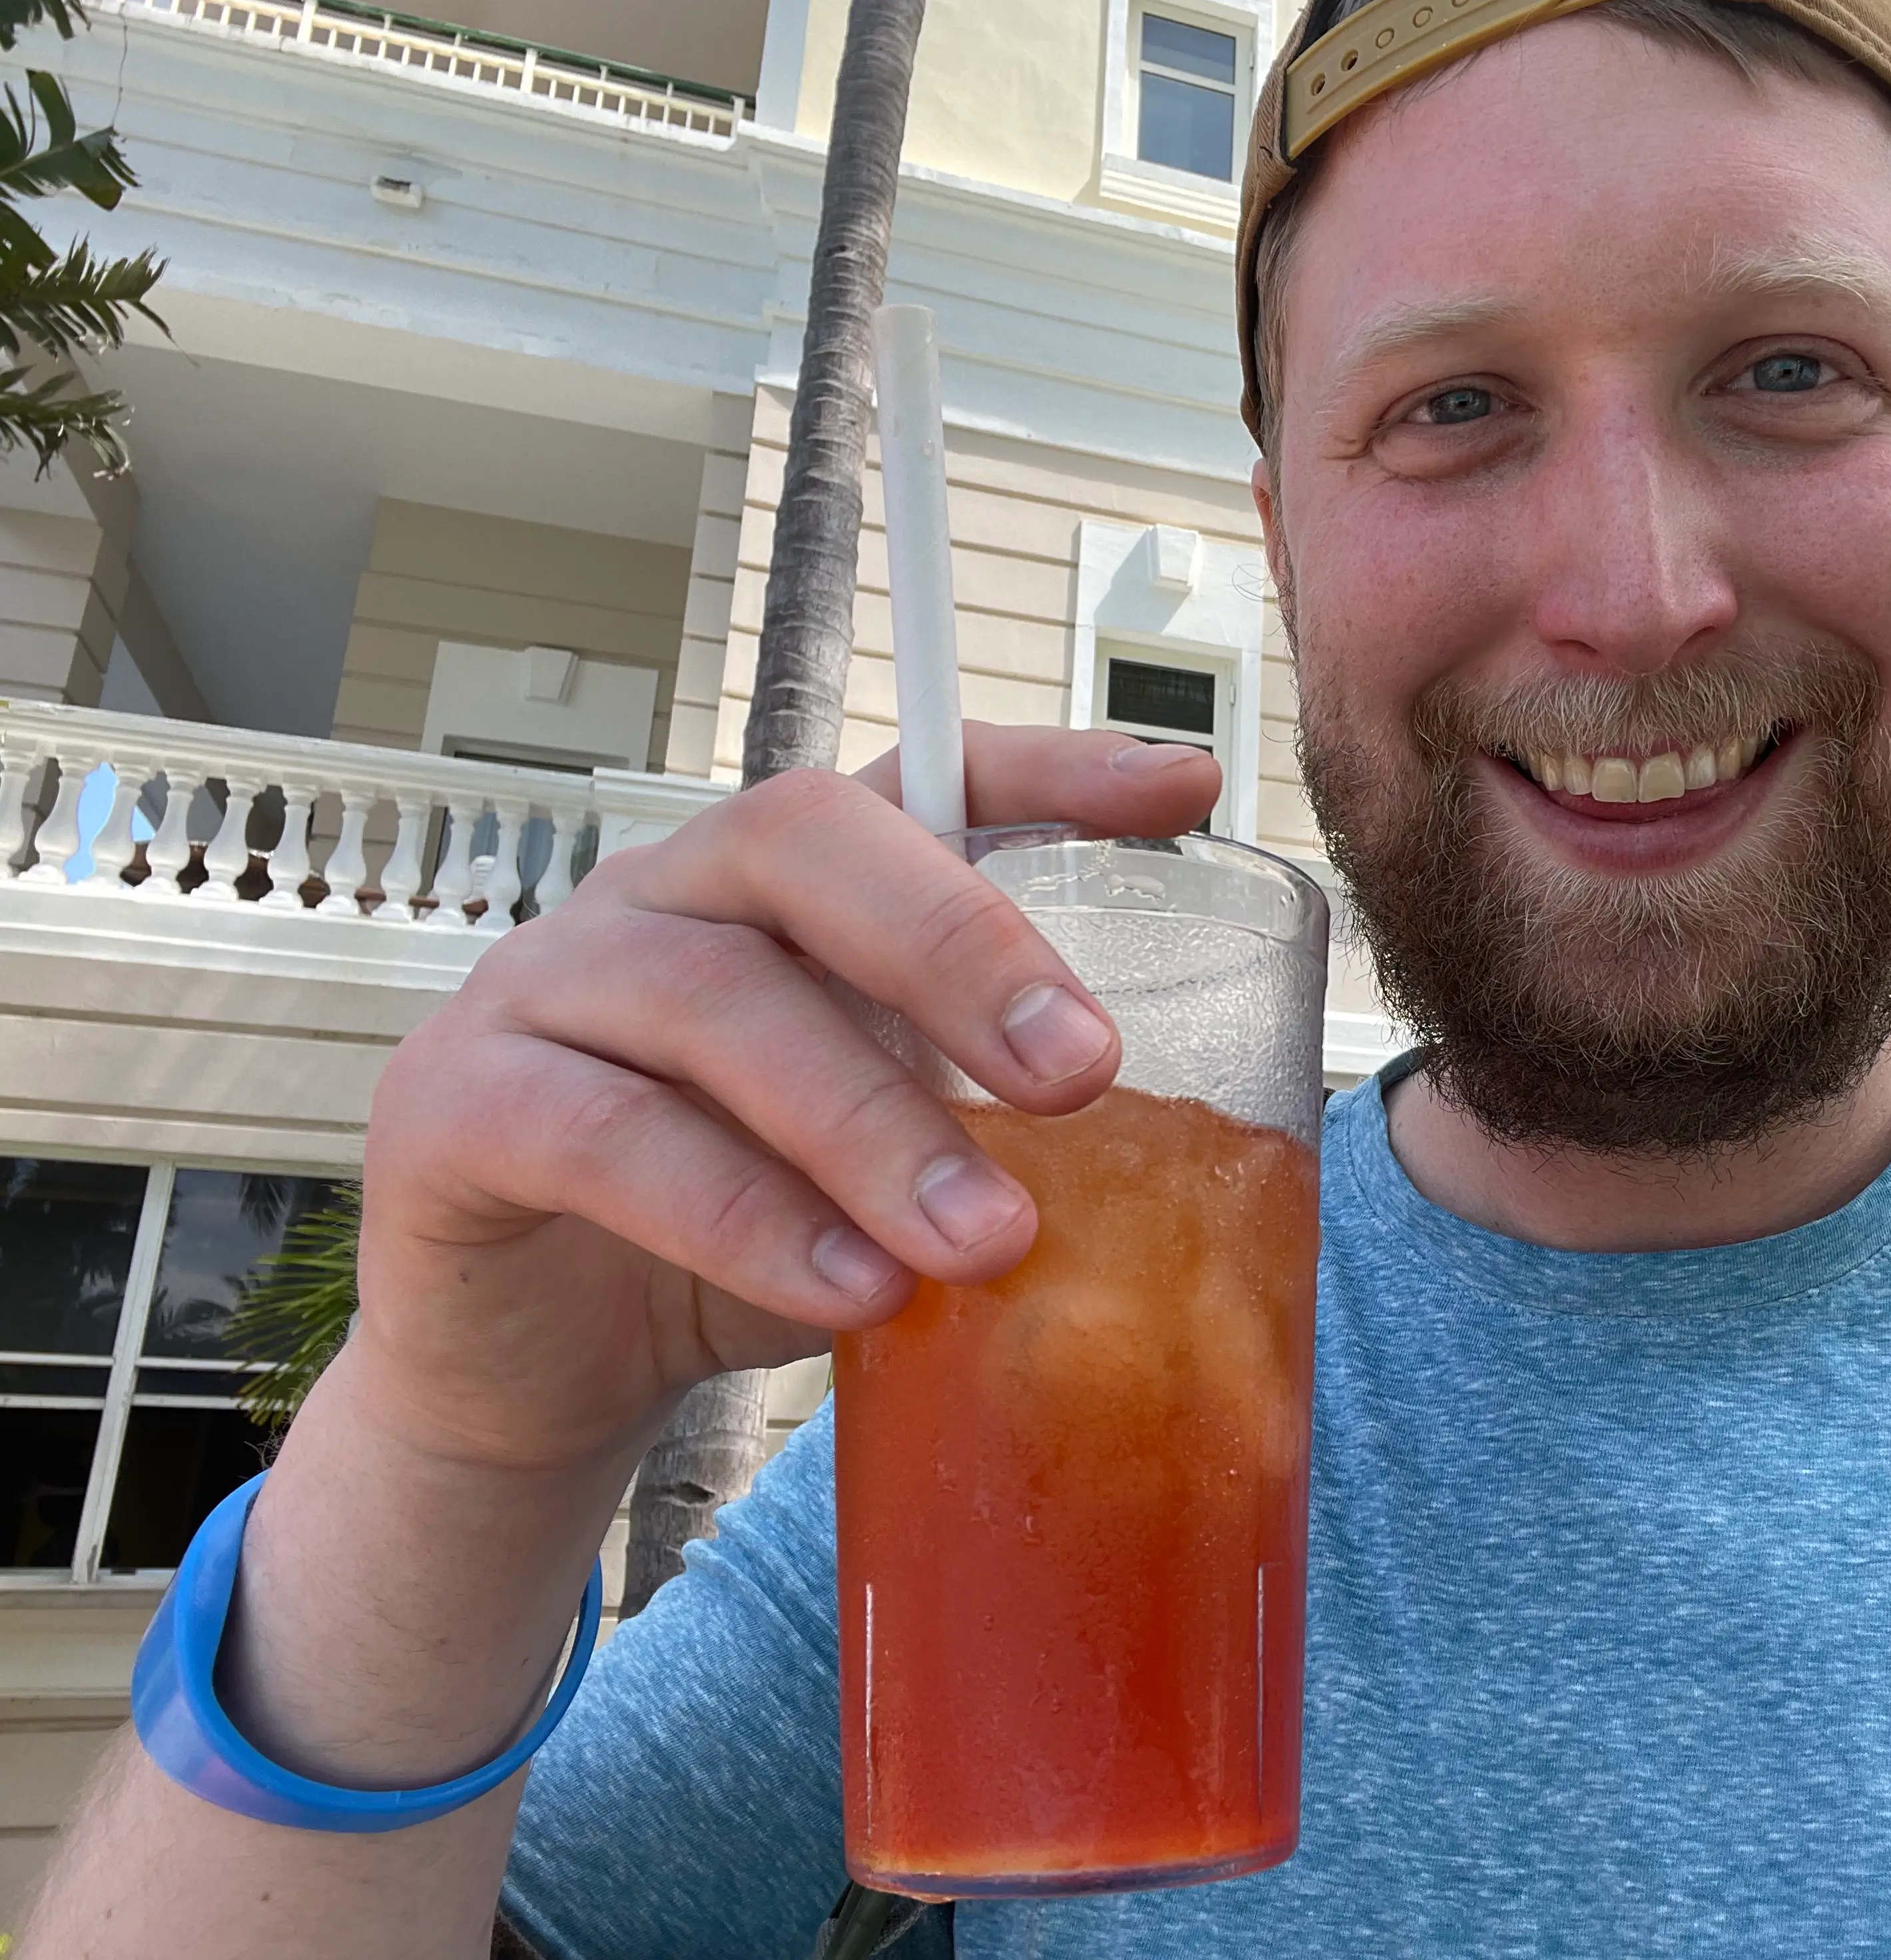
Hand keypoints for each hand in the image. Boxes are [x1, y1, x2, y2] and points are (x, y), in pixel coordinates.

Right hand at [347, 724, 1222, 1479]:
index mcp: (782, 890)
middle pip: (804, 838)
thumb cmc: (732, 1243)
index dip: (1045, 768)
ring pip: (716, 999)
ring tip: (986, 1241)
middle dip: (960, 944)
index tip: (1181, 790)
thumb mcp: (880, 1173)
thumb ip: (981, 1137)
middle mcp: (664, 897)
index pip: (914, 775)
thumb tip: (1172, 1177)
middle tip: (1083, 1072)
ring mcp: (546, 987)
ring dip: (870, 1126)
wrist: (531, 1375)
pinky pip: (605, 1137)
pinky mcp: (457, 1109)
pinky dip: (744, 1218)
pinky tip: (852, 1293)